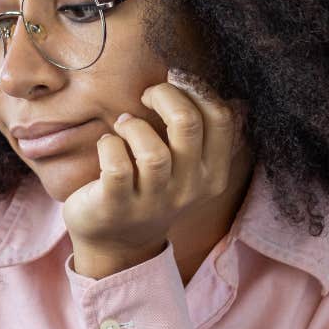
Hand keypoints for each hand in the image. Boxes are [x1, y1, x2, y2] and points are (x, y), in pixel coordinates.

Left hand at [63, 67, 247, 272]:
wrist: (117, 245)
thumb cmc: (150, 191)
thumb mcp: (187, 170)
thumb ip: (201, 135)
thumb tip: (209, 87)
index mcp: (212, 174)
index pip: (221, 118)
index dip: (197, 88)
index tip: (174, 83)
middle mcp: (188, 190)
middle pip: (187, 124)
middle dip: (165, 95)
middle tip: (146, 95)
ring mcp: (153, 202)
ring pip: (152, 151)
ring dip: (133, 126)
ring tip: (123, 126)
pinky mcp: (117, 206)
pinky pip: (116, 165)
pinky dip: (109, 144)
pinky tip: (107, 144)